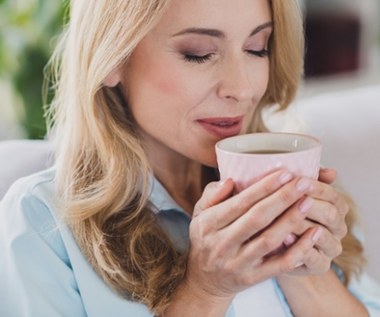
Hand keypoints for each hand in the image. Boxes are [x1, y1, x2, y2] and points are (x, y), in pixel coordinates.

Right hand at [182, 170, 321, 302]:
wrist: (204, 280)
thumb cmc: (206, 238)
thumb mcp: (199, 214)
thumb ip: (212, 194)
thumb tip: (231, 180)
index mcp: (209, 224)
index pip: (240, 202)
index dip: (264, 187)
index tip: (285, 173)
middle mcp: (222, 244)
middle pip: (257, 218)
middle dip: (283, 198)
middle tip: (304, 183)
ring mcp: (237, 263)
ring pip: (269, 240)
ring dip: (292, 220)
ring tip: (310, 202)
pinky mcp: (252, 278)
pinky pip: (279, 265)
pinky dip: (299, 249)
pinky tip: (314, 234)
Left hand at [282, 167, 348, 274]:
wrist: (278, 246)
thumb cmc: (285, 213)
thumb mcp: (293, 195)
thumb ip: (307, 182)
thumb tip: (330, 172)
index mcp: (335, 207)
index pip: (332, 195)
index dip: (317, 188)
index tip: (299, 180)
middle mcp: (337, 227)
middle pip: (331, 214)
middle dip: (311, 205)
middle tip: (293, 199)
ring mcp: (330, 247)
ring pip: (323, 236)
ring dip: (304, 225)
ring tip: (286, 219)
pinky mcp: (320, 265)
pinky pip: (315, 258)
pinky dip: (301, 248)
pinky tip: (285, 238)